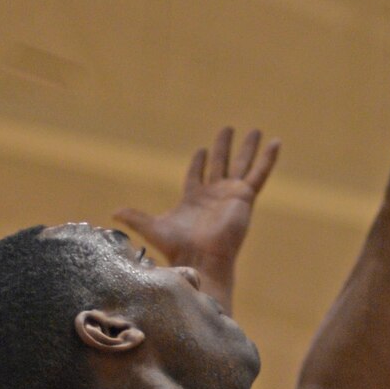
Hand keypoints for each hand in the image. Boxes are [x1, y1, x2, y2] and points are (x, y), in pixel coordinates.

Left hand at [114, 127, 279, 300]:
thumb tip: (113, 213)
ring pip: (242, 165)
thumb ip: (136, 217)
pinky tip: (276, 143)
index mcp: (194, 200)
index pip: (197, 176)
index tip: (201, 150)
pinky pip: (259, 174)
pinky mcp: (245, 197)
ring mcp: (231, 195)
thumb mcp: (152, 227)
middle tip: (228, 129)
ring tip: (256, 130)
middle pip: (221, 164)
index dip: (199, 163)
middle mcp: (215, 195)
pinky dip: (268, 159)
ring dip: (248, 148)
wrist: (201, 259)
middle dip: (224, 147)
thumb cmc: (178, 248)